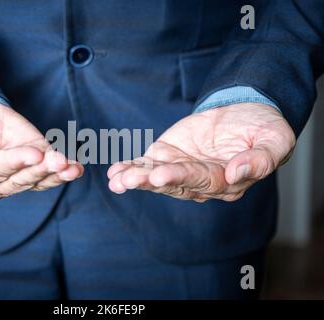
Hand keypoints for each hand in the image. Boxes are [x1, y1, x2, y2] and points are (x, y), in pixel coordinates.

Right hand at [0, 93, 82, 200]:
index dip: (14, 163)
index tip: (32, 153)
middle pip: (20, 179)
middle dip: (40, 169)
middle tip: (57, 160)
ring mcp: (16, 172)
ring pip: (37, 178)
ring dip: (56, 174)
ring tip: (71, 166)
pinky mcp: (33, 159)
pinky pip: (50, 171)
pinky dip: (64, 170)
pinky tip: (76, 167)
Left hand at [107, 103, 294, 201]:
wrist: (245, 111)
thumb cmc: (263, 128)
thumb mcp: (274, 141)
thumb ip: (260, 160)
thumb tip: (236, 172)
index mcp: (227, 181)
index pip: (203, 181)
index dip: (181, 177)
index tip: (160, 174)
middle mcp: (201, 181)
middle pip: (174, 183)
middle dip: (150, 181)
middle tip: (130, 180)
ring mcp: (181, 169)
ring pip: (156, 177)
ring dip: (136, 178)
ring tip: (117, 180)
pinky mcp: (167, 156)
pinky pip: (147, 165)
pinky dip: (131, 168)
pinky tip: (114, 172)